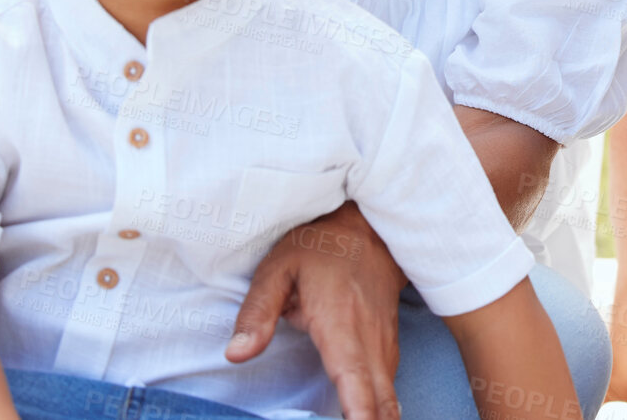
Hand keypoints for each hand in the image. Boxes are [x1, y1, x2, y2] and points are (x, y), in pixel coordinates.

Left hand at [226, 202, 407, 419]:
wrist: (368, 226)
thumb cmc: (319, 247)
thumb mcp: (278, 268)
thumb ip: (257, 312)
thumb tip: (236, 354)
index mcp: (339, 322)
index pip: (352, 377)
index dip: (358, 411)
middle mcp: (369, 336)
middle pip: (380, 398)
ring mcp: (384, 339)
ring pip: (388, 393)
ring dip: (380, 418)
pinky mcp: (389, 341)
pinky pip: (389, 382)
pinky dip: (384, 407)